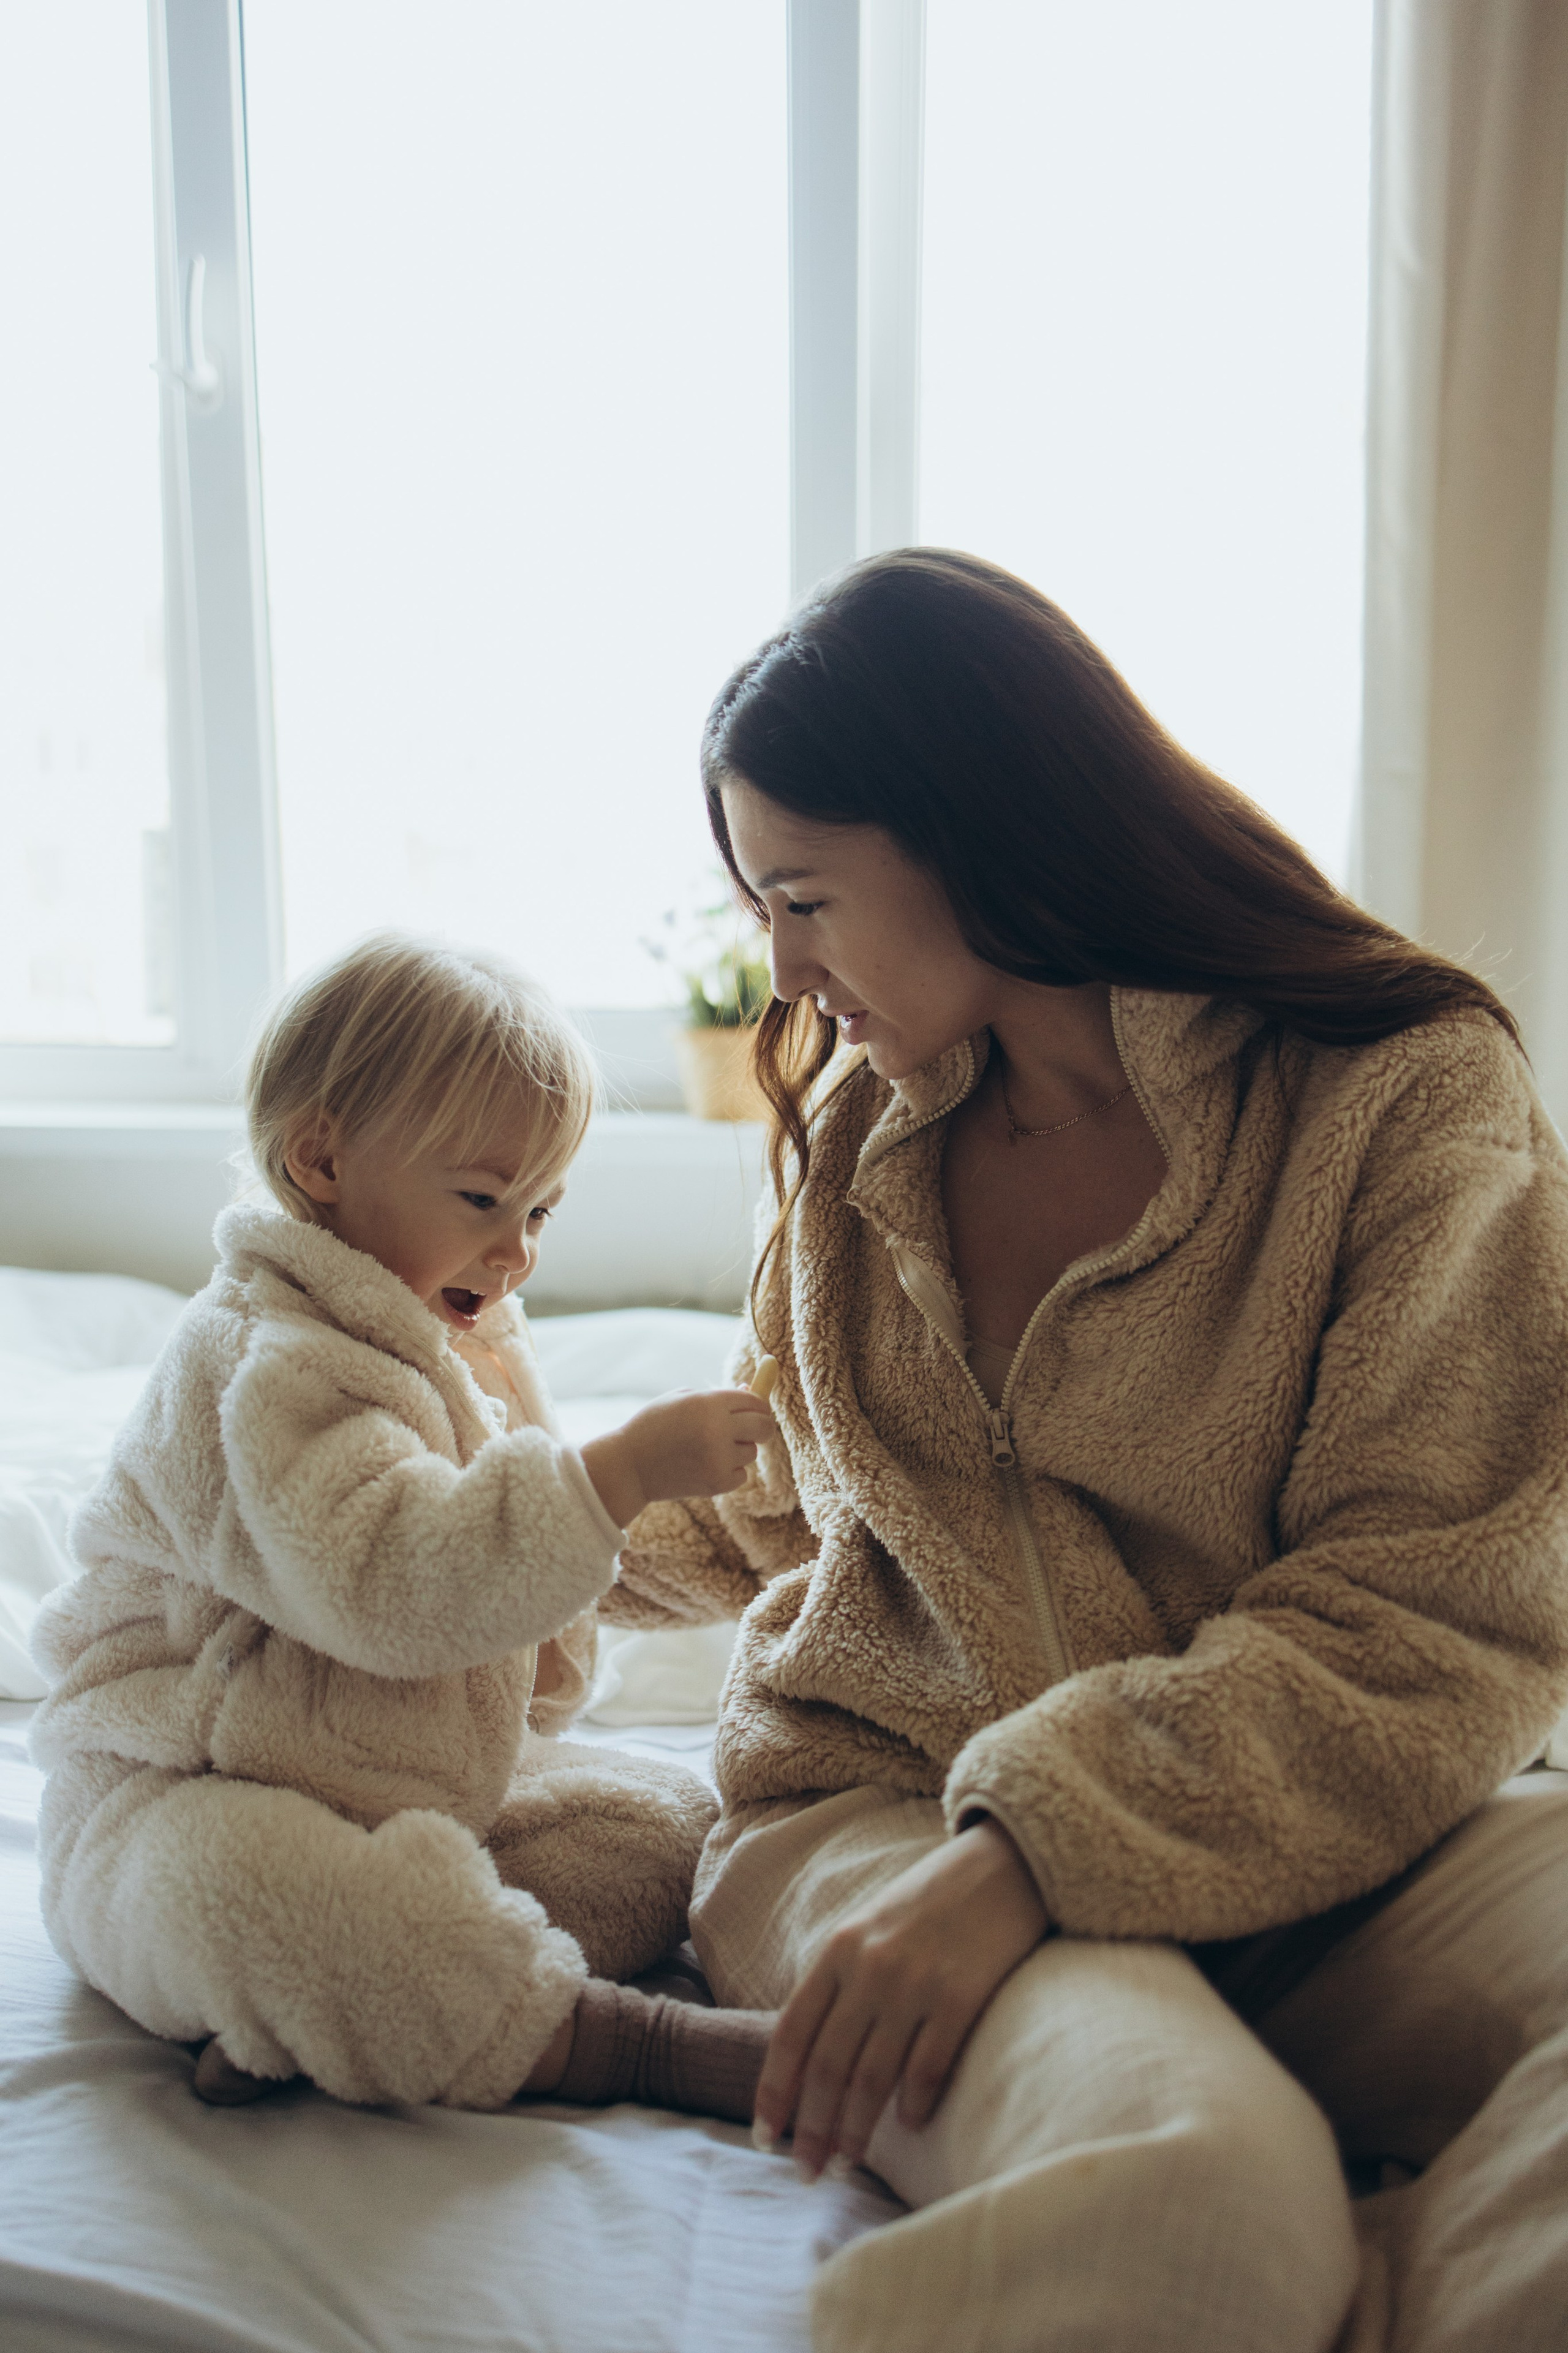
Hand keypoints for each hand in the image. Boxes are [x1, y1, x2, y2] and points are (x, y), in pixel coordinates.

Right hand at [580, 1387, 774, 1526]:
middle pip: (764, 1427)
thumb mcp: (681, 1400)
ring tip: (709, 1448)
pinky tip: (705, 1465)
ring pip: (751, 1452)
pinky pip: (741, 1474)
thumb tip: (751, 1394)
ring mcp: (718, 1459)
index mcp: (708, 1404)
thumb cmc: (654, 1427)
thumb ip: (716, 1397)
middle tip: (751, 1428)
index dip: (758, 1403)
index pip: (754, 1401)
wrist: (629, 1467)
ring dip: (738, 1449)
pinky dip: (729, 1470)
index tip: (756, 1408)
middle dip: (761, 1425)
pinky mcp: (717, 1483)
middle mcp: (717, 1430)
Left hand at [753, 1818, 1048, 2177]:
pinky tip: (909, 2125)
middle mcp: (870, 1967)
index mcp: (839, 1950)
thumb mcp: (869, 1928)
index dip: (774, 2092)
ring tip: (847, 2164)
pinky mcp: (963, 1996)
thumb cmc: (931, 1903)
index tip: (765, 2138)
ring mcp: (916, 1983)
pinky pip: (929, 2067)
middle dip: (812, 2128)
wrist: (1003, 1863)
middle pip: (827, 2066)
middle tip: (807, 2172)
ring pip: (873, 2077)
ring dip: (856, 2130)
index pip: (791, 2033)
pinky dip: (914, 2104)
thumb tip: (811, 2058)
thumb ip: (839, 1982)